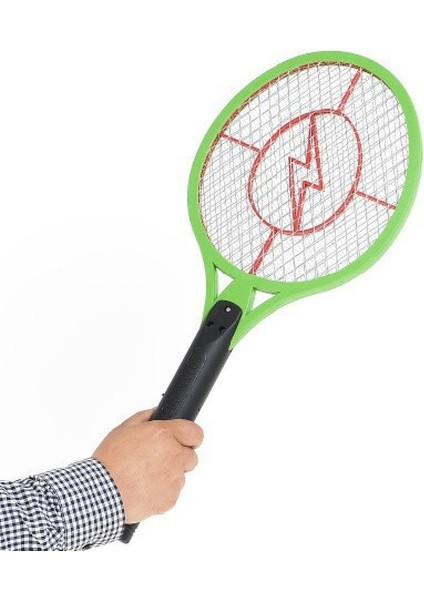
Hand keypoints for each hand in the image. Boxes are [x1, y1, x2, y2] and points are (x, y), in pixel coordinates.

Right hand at [93, 409, 203, 523]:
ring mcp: (174, 479)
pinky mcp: (171, 499)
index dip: (190, 436)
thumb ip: (145, 418)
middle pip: (190, 456)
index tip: (185, 440)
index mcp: (164, 435)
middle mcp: (173, 456)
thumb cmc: (110, 461)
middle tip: (157, 460)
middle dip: (178, 457)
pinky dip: (162, 492)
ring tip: (144, 476)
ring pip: (181, 476)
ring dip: (169, 475)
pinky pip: (173, 493)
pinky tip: (144, 488)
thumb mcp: (123, 429)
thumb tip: (157, 413)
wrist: (101, 493)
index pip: (195, 433)